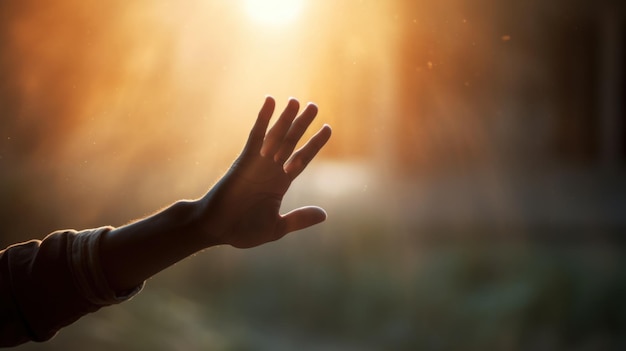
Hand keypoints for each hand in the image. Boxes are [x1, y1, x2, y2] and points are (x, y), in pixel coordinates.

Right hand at [198, 96, 331, 247]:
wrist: (215, 229)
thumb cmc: (242, 230)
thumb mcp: (276, 227)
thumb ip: (299, 219)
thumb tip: (324, 215)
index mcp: (280, 184)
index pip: (302, 159)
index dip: (314, 144)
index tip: (327, 128)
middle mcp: (271, 170)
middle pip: (291, 142)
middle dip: (302, 124)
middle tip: (314, 106)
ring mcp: (258, 163)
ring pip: (276, 136)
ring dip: (286, 118)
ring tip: (296, 101)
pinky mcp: (244, 159)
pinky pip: (256, 136)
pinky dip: (263, 119)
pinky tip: (270, 102)